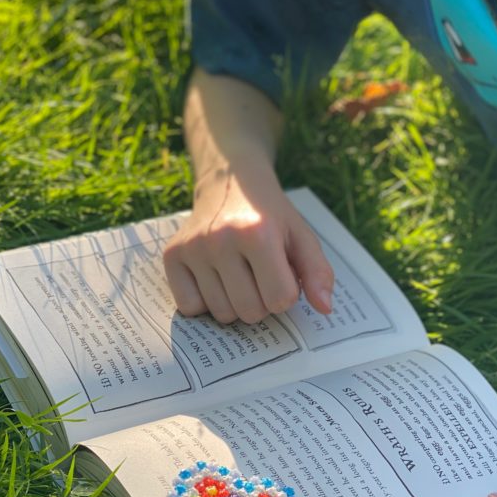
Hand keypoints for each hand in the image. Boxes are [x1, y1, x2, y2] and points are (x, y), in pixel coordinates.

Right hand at [163, 171, 333, 324]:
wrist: (230, 183)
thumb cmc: (269, 215)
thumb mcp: (301, 236)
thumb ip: (318, 272)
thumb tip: (325, 308)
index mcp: (257, 233)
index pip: (280, 300)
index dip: (286, 293)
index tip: (282, 274)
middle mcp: (220, 240)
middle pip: (250, 312)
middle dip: (261, 302)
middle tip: (259, 275)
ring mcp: (193, 249)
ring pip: (222, 314)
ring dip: (235, 303)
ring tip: (237, 274)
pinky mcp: (172, 256)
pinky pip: (190, 308)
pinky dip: (205, 302)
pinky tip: (213, 278)